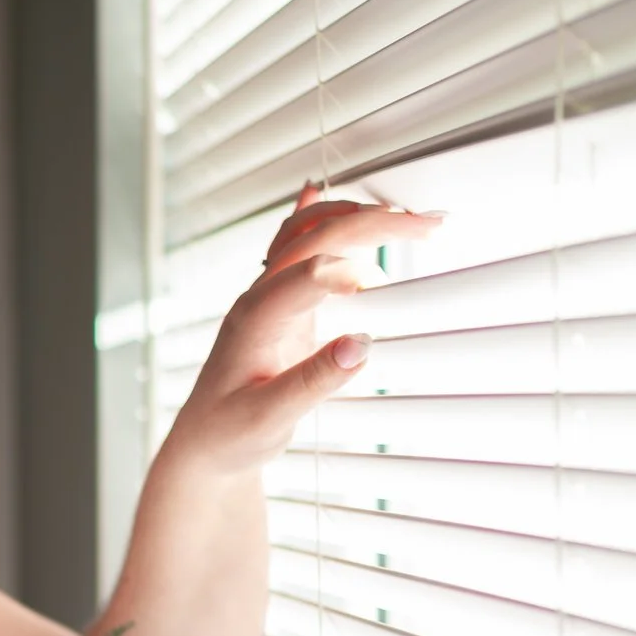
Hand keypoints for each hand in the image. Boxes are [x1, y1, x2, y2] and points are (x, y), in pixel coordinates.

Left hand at [164, 183, 442, 473]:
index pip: (303, 273)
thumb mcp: (271, 419)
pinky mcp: (280, 305)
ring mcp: (269, 297)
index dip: (343, 270)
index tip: (381, 281)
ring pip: (307, 234)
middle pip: (316, 239)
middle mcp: (260, 297)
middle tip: (430, 224)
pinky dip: (310, 218)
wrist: (205, 444)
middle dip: (372, 223)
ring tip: (408, 217)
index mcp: (255, 319)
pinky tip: (315, 190)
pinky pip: (291, 248)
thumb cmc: (232, 434)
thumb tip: (362, 344)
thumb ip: (315, 382)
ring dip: (354, 217)